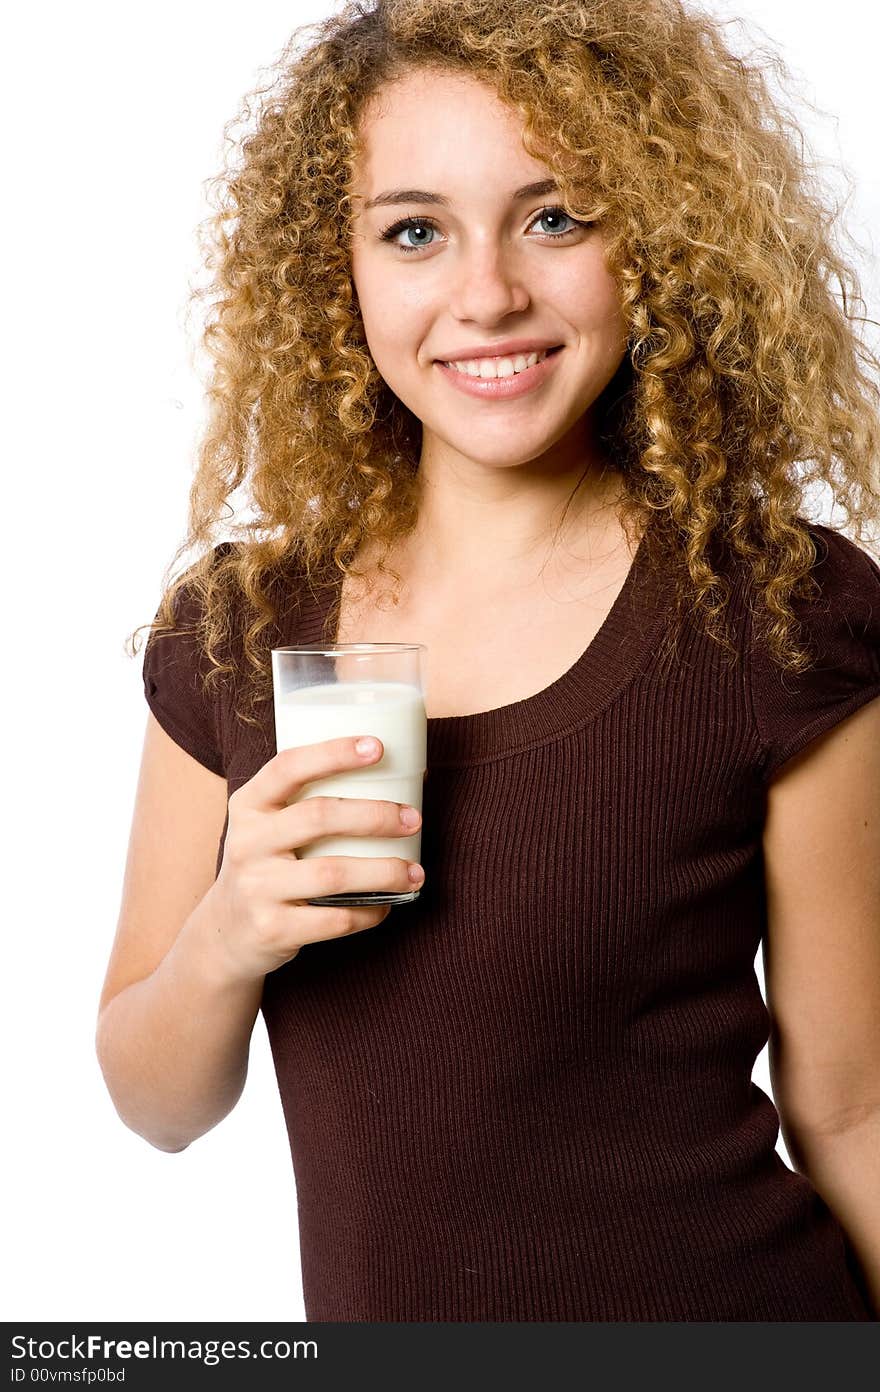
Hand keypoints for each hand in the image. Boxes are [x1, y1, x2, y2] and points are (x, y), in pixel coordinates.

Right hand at [208, 736, 422, 983]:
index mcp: (248, 805)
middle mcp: (247, 842)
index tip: (378, 747)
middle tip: (413, 819)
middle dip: (375, 815)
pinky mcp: (272, 929)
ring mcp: (257, 888)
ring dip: (383, 871)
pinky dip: (370, 911)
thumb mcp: (267, 827)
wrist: (226, 933)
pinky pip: (335, 919)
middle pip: (318, 817)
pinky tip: (386, 905)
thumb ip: (308, 803)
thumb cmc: (267, 866)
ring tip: (415, 872)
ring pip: (332, 873)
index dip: (334, 753)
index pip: (288, 767)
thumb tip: (397, 778)